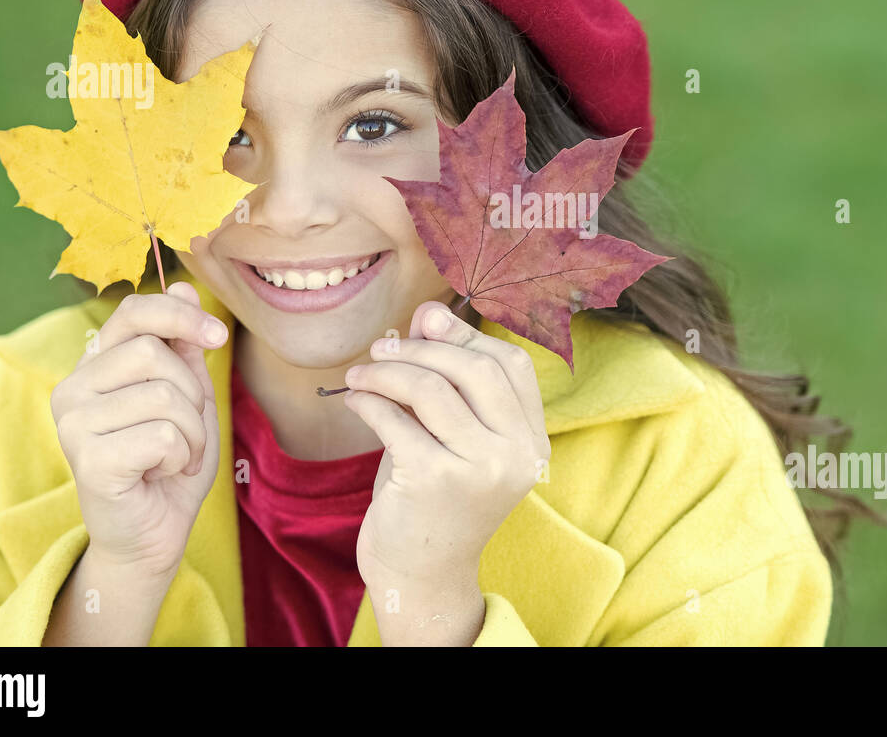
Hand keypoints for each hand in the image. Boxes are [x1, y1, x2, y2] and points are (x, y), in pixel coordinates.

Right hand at [49, 282, 226, 580]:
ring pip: (164, 396)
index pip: (132, 312)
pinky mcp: (86, 459)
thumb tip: (181, 285)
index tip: (217, 338)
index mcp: (95, 365)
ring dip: (191, 432)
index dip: (180, 315)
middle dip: (192, 395)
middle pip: (153, 355)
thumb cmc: (169, 461)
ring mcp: (73, 423)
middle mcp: (73, 388)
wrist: (154, 531)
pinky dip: (180, 456)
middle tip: (187, 431)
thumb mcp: (188, 396)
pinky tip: (160, 472)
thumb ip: (182, 346)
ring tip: (175, 456)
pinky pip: (162, 436)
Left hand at [343, 301, 550, 597]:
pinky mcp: (436, 481)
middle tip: (380, 349)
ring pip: (431, 387)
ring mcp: (480, 469)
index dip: (467, 335)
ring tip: (360, 375)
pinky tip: (356, 401)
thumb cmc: (434, 494)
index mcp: (530, 439)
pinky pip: (395, 418)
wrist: (420, 573)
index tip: (424, 324)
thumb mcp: (450, 433)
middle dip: (420, 348)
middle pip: (474, 367)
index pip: (511, 363)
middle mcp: (516, 453)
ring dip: (385, 371)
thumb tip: (430, 312)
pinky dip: (368, 400)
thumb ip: (448, 377)